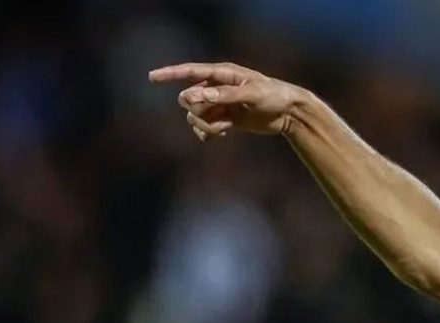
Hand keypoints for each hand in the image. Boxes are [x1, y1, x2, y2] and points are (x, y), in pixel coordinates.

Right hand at [148, 62, 304, 139]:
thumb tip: (197, 96)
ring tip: (224, 129)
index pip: (190, 72)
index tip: (151, 77)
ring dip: (204, 125)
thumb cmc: (274, 96)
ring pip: (195, 116)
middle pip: (188, 99)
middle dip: (195, 111)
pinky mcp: (225, 119)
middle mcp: (217, 88)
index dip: (170, 74)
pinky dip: (209, 133)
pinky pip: (205, 128)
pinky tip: (224, 134)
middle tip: (215, 116)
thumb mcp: (252, 94)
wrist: (289, 113)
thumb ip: (225, 95)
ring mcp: (220, 104)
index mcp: (222, 74)